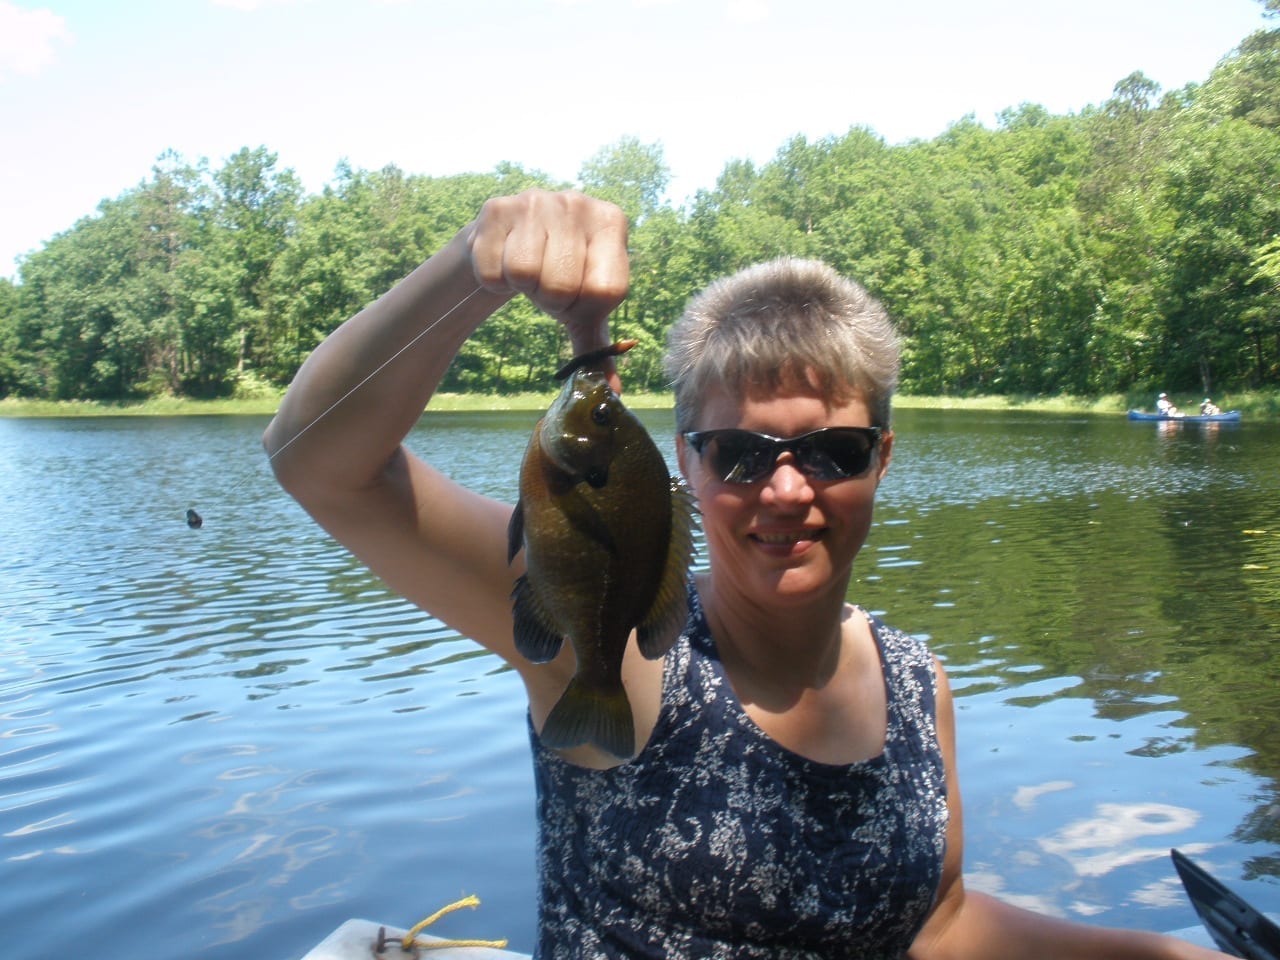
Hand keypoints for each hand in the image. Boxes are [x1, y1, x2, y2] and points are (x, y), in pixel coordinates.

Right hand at [467, 189, 629, 365]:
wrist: (509, 241)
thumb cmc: (557, 277)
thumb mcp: (583, 309)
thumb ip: (598, 347)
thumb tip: (612, 393)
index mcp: (612, 223)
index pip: (604, 290)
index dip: (584, 309)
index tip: (575, 300)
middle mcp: (578, 202)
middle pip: (561, 285)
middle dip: (550, 299)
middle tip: (547, 285)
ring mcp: (536, 200)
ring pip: (524, 274)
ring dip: (522, 287)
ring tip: (528, 273)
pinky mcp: (496, 207)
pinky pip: (492, 269)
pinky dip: (494, 278)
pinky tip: (503, 260)